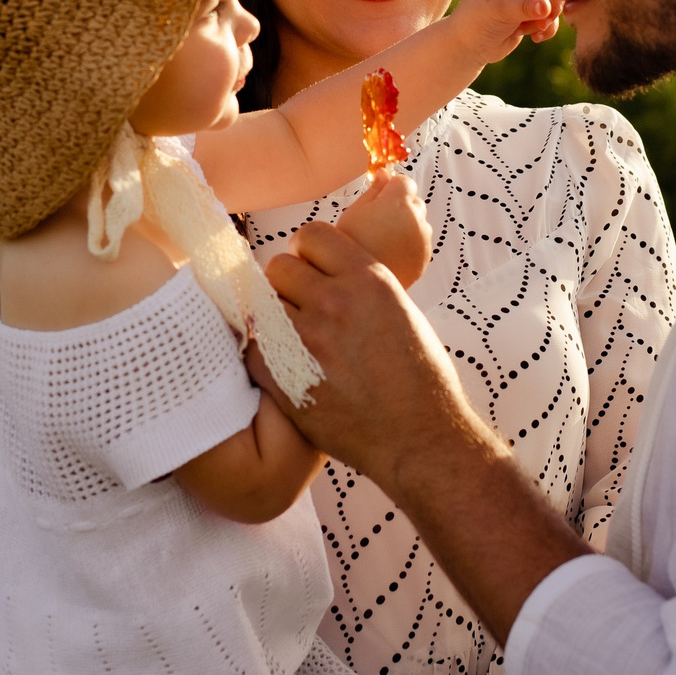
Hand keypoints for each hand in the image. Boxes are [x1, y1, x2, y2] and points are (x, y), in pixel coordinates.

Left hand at [261, 224, 593, 645]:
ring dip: (275, 319)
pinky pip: (254, 347)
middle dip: (288, 285)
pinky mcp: (284, 375)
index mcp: (368, 278)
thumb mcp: (402, 311)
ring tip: (296, 341)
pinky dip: (266, 356)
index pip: (312, 235)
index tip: (313, 270)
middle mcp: (333, 300)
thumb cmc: (422, 380)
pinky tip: (288, 368)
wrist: (419, 439)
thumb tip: (336, 273)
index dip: (309, 253)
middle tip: (302, 309)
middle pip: (279, 266)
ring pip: (262, 305)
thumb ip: (363, 288)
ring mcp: (305, 338)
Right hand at [333, 173, 429, 287]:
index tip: (379, 197)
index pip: (404, 181)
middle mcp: (417, 219)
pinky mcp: (424, 258)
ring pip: (419, 223)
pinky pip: (420, 242)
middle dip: (401, 206)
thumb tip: (385, 175)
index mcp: (399, 203)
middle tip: (377, 221)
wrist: (356, 286)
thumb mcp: (353, 212)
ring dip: (406, 225)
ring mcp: (423, 240)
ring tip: (382, 240)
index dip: (391, 188)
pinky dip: (409, 244)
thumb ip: (373, 190)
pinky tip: (389, 253)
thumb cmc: (349, 245)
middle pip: (415, 201)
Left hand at [449, 0, 556, 64]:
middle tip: (545, 19)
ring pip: (554, 5)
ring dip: (548, 20)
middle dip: (553, 4)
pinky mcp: (532, 17)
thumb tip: (547, 6)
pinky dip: (547, 29)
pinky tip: (535, 38)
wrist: (468, 46)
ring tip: (536, 30)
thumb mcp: (500, 8)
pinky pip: (551, 20)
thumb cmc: (478, 19)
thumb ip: (525, 6)